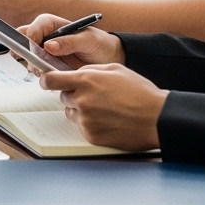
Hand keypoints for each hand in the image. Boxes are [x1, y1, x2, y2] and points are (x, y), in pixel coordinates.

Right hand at [18, 13, 125, 67]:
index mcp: (54, 25)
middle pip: (25, 40)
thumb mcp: (88, 40)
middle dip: (25, 50)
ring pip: (28, 57)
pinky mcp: (49, 67)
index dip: (32, 34)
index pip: (36, 26)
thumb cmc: (100, 44)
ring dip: (34, 64)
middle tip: (34, 59)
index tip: (33, 46)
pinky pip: (37, 70)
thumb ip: (69, 42)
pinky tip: (53, 76)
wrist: (109, 60)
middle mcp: (46, 38)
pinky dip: (41, 74)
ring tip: (48, 70)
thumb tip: (49, 46)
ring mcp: (46, 53)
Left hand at [39, 64, 165, 151]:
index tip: (47, 81)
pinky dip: (92, 124)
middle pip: (63, 96)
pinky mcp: (91, 135)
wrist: (157, 118)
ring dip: (81, 110)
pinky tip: (109, 121)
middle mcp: (82, 100)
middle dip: (73, 94)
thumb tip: (76, 73)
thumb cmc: (140, 92)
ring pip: (72, 112)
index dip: (47, 80)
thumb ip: (90, 69)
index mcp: (86, 80)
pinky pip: (82, 127)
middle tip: (94, 96)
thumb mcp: (115, 69)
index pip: (50, 80)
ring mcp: (85, 120)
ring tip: (105, 109)